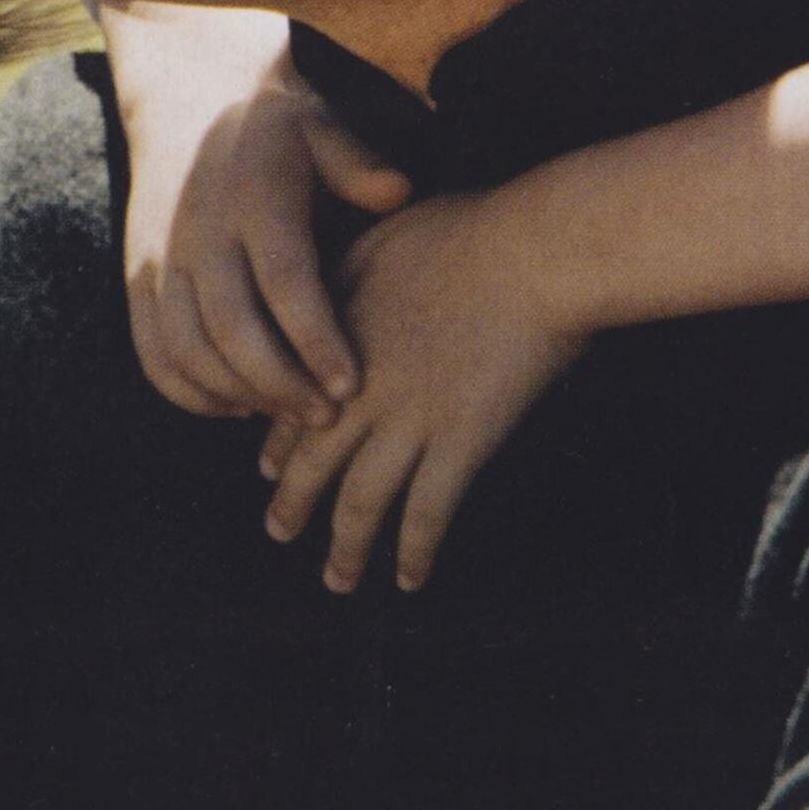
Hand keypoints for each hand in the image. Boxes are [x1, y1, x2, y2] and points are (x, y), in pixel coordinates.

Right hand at [125, 41, 410, 425]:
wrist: (187, 99)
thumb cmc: (277, 128)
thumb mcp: (322, 130)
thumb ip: (359, 165)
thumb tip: (400, 192)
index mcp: (254, 197)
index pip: (284, 281)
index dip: (315, 340)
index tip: (350, 386)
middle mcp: (198, 231)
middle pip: (231, 329)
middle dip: (279, 384)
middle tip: (325, 420)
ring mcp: (159, 257)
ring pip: (185, 349)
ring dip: (235, 394)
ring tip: (287, 417)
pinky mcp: (135, 277)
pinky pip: (152, 351)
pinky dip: (187, 391)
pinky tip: (236, 406)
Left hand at [261, 185, 586, 594]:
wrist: (536, 251)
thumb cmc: (476, 228)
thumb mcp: (390, 232)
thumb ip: (353, 263)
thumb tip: (337, 277)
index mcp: (341, 340)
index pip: (293, 407)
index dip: (280, 444)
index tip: (271, 468)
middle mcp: (364, 392)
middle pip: (313, 464)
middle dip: (293, 505)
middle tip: (279, 532)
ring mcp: (412, 420)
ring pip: (361, 502)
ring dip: (345, 548)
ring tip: (337, 581)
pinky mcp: (462, 442)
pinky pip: (427, 513)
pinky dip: (413, 552)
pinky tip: (410, 579)